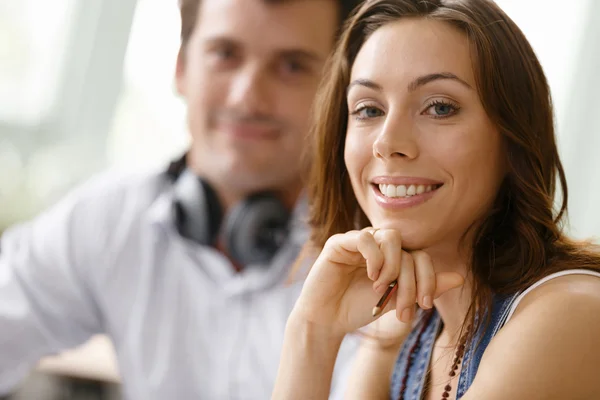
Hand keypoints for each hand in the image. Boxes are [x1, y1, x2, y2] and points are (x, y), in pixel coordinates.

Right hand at [292, 228, 463, 335]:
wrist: (327, 320)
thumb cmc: (358, 309)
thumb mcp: (397, 300)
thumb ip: (424, 287)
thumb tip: (460, 277)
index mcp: (393, 257)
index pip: (420, 256)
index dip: (428, 279)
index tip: (424, 306)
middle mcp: (378, 245)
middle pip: (408, 249)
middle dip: (410, 281)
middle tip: (401, 307)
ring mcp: (359, 241)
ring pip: (391, 237)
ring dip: (393, 266)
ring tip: (381, 289)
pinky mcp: (340, 243)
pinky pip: (366, 238)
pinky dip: (374, 257)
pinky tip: (372, 277)